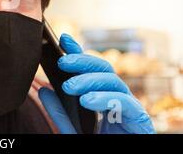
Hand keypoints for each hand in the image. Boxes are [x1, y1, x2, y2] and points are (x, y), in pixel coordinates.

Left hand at [38, 33, 154, 133]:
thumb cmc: (97, 143)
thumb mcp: (71, 129)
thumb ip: (59, 113)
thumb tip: (42, 90)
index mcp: (101, 95)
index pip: (90, 68)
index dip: (79, 51)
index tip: (63, 39)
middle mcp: (116, 96)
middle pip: (103, 68)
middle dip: (82, 61)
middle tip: (62, 62)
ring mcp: (129, 106)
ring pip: (113, 81)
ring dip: (90, 80)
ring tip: (69, 86)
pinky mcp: (140, 120)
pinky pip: (125, 103)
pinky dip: (106, 99)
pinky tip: (88, 100)